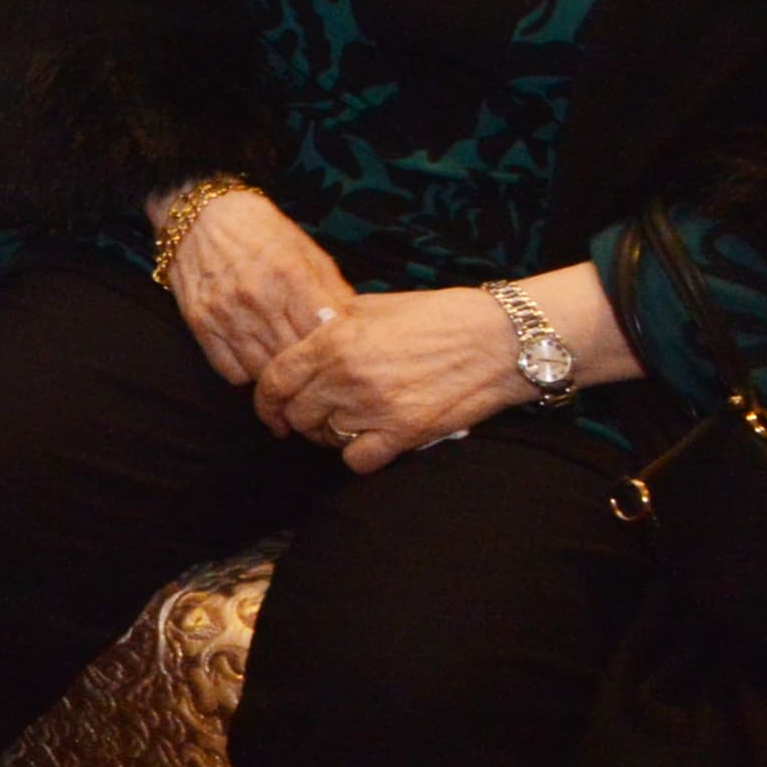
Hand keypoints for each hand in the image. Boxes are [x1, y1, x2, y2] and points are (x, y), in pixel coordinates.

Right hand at [157, 186, 348, 385]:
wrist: (199, 217)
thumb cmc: (260, 231)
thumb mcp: (306, 250)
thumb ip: (333, 290)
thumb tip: (354, 328)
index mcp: (291, 276)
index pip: (323, 336)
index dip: (334, 348)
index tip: (336, 350)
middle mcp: (257, 299)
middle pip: (294, 358)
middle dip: (309, 364)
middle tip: (315, 364)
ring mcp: (225, 314)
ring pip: (264, 372)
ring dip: (279, 372)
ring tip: (286, 364)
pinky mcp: (199, 324)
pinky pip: (231, 372)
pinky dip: (247, 372)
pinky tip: (255, 356)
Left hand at [258, 288, 534, 469]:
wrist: (500, 339)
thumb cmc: (440, 317)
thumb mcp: (376, 306)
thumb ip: (334, 325)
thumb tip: (307, 338)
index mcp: (334, 339)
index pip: (275, 379)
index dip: (266, 400)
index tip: (271, 411)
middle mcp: (347, 374)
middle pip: (297, 413)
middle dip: (299, 418)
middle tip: (315, 417)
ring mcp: (374, 406)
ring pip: (325, 438)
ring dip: (330, 436)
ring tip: (348, 424)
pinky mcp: (404, 432)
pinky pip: (357, 461)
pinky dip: (358, 456)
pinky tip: (370, 441)